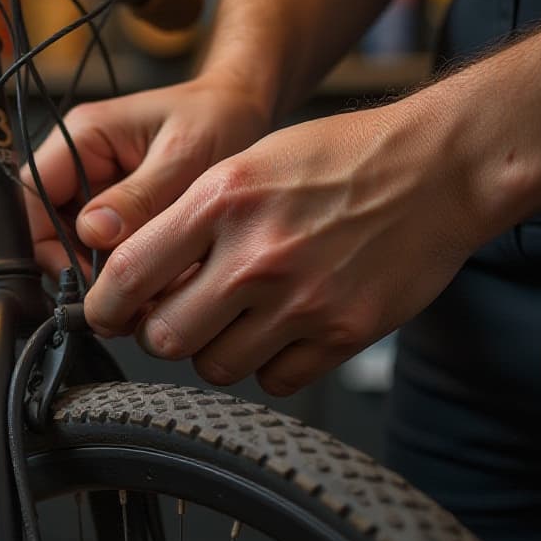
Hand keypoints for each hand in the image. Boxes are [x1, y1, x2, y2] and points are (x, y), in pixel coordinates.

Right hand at [24, 73, 270, 278]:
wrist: (244, 109)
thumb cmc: (218, 118)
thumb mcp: (184, 156)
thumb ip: (140, 197)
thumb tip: (94, 234)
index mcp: (82, 137)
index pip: (30, 197)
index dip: (47, 244)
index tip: (88, 277)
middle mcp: (78, 162)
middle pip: (47, 229)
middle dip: (78, 265)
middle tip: (123, 293)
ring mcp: (95, 186)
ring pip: (74, 245)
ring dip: (105, 271)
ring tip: (148, 286)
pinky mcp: (116, 208)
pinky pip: (103, 248)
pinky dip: (126, 267)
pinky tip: (157, 274)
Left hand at [84, 97, 479, 395]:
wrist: (438, 167)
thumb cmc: (338, 159)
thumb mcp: (245, 163)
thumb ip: (185, 220)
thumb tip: (135, 278)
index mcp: (222, 200)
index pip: (127, 274)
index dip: (102, 306)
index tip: (103, 313)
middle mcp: (257, 254)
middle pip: (164, 336)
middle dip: (158, 332)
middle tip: (173, 317)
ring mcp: (302, 300)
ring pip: (215, 366)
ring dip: (212, 350)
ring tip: (235, 318)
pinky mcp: (343, 333)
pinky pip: (274, 380)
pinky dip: (268, 365)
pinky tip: (280, 330)